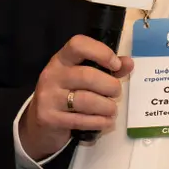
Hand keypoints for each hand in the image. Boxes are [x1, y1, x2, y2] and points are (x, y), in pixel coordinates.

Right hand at [17, 35, 134, 161]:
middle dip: (110, 86)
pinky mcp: (49, 118)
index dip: (101, 52)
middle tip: (117, 93)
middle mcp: (52, 75)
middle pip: (88, 76)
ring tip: (112, 110)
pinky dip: (100, 122)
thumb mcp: (83, 78)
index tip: (116, 64)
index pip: (78, 45)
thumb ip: (107, 69)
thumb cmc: (67, 95)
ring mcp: (48, 97)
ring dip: (107, 107)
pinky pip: (81, 120)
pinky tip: (106, 122)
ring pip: (87, 100)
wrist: (40, 123)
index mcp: (61, 59)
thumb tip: (128, 63)